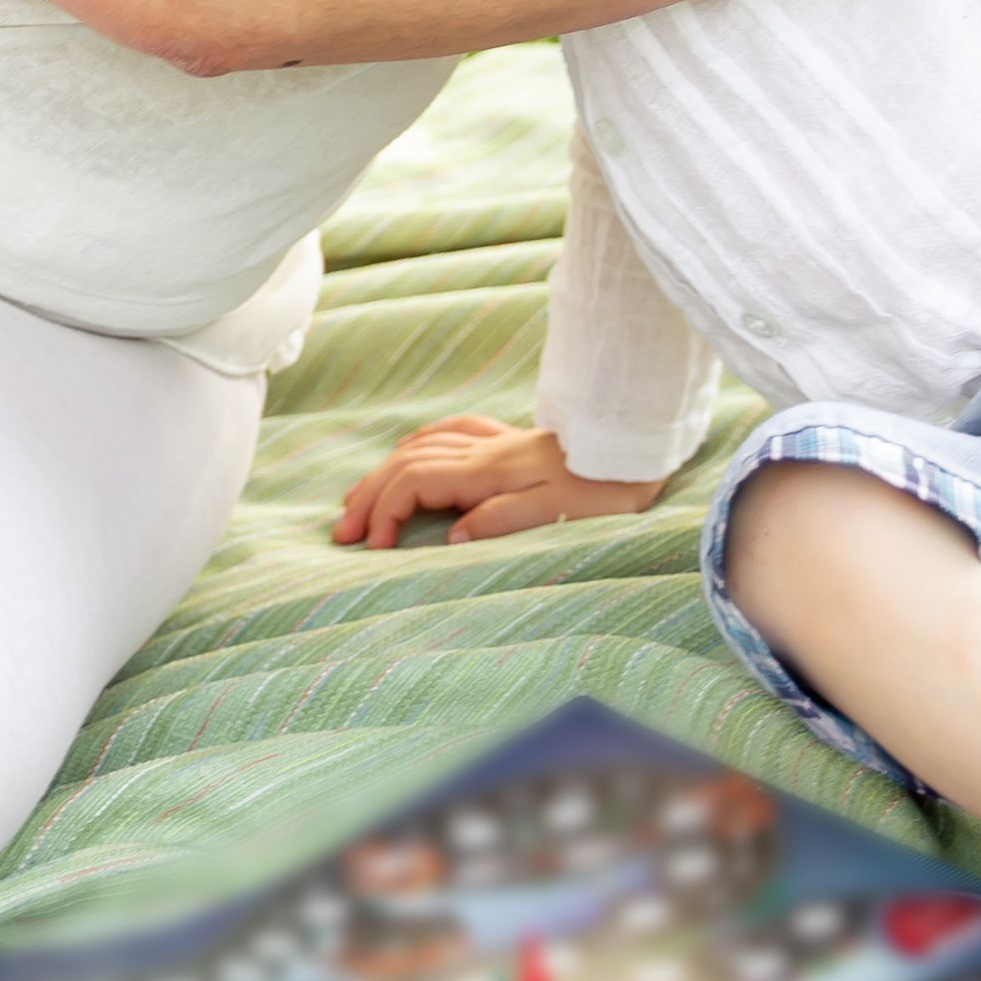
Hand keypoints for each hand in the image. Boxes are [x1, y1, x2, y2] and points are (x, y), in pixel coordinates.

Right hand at [328, 415, 668, 546]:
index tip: (374, 549)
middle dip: (369, 495)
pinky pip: (450, 432)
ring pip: (422, 446)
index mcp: (490, 472)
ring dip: (384, 472)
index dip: (385, 512)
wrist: (638, 450)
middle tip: (342, 531)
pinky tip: (410, 451)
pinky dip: (419, 444)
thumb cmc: (604, 490)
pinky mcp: (511, 442)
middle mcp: (486, 451)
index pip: (414, 482)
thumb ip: (500, 520)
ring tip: (358, 500)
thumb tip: (449, 537)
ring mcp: (496, 442)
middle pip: (406, 462)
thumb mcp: (556, 513)